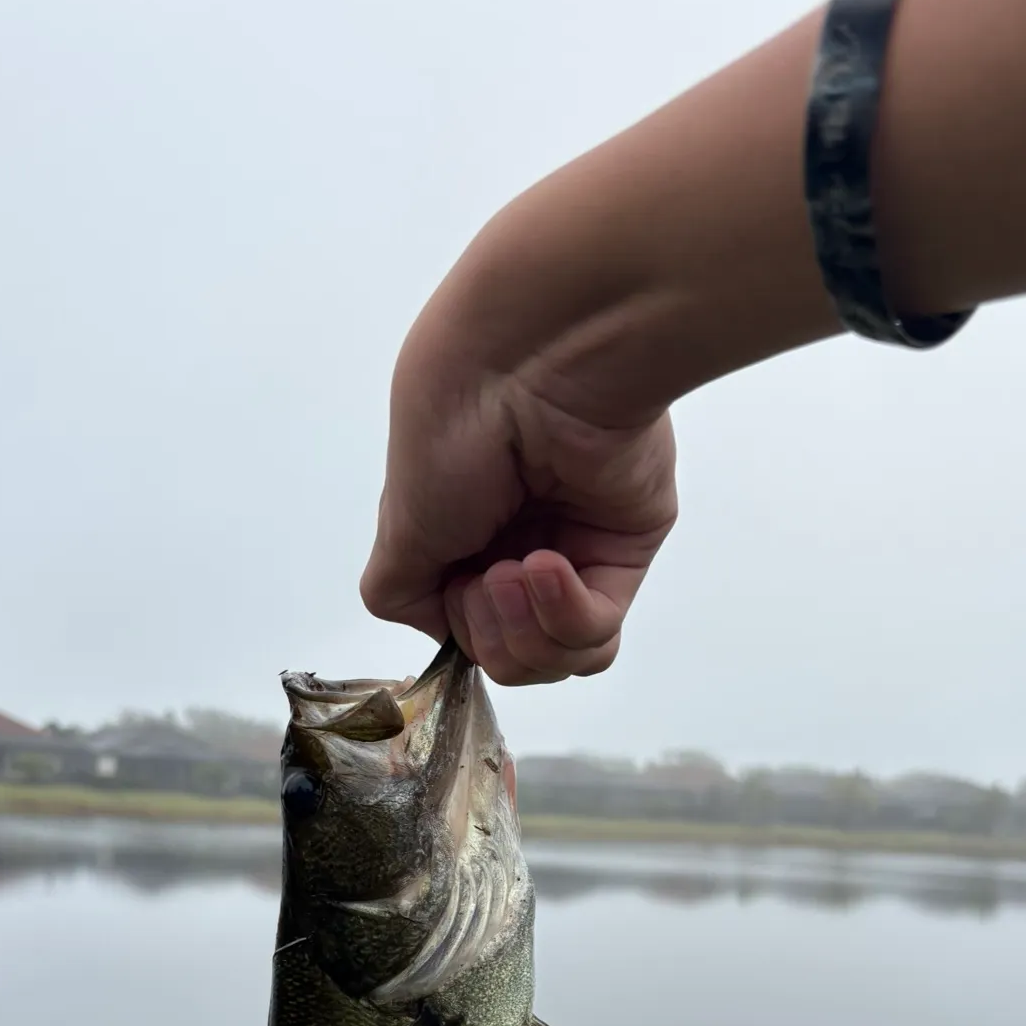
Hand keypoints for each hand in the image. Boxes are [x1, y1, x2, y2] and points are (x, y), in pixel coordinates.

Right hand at [360, 328, 677, 686]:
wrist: (524, 365)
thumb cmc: (450, 429)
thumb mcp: (399, 526)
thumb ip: (403, 591)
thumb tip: (440, 625)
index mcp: (465, 544)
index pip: (468, 638)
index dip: (458, 632)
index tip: (449, 584)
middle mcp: (520, 551)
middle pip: (517, 660)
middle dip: (491, 636)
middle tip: (485, 574)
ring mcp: (577, 554)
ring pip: (562, 661)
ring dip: (527, 632)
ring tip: (516, 570)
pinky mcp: (626, 551)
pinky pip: (598, 631)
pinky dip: (565, 612)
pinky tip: (547, 564)